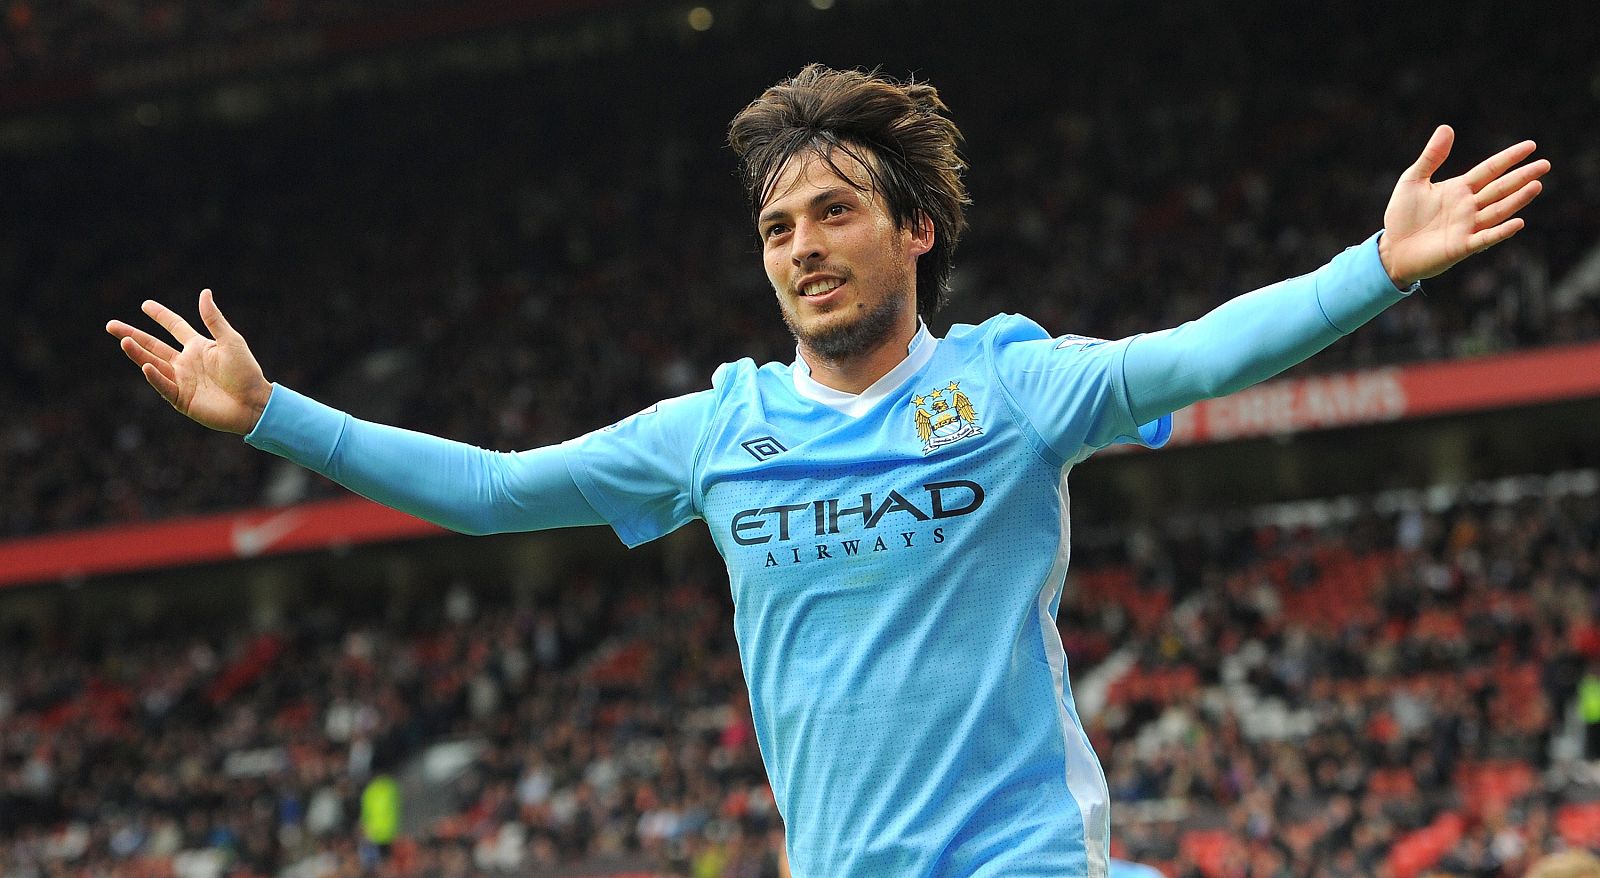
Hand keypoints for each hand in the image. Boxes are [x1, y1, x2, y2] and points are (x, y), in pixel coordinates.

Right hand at [106, 289, 272, 434]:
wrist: (254, 403)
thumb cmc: (246, 372)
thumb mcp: (231, 341)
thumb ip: (214, 320)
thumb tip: (204, 292)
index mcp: (198, 346)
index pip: (174, 327)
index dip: (160, 316)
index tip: (145, 305)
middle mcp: (186, 362)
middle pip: (153, 345)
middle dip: (132, 335)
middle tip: (110, 325)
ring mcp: (182, 381)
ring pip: (154, 364)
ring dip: (138, 353)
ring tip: (123, 340)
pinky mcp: (182, 399)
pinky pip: (164, 386)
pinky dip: (155, 377)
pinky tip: (146, 366)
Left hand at [1378, 125, 1549, 286]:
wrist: (1391, 249)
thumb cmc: (1402, 215)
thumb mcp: (1413, 180)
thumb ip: (1431, 157)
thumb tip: (1446, 127)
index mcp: (1460, 188)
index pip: (1490, 169)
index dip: (1509, 158)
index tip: (1531, 145)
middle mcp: (1469, 206)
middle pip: (1501, 188)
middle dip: (1522, 176)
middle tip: (1545, 164)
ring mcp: (1468, 226)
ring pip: (1498, 210)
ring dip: (1517, 199)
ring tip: (1536, 185)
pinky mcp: (1462, 246)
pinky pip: (1486, 237)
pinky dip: (1502, 231)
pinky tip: (1518, 222)